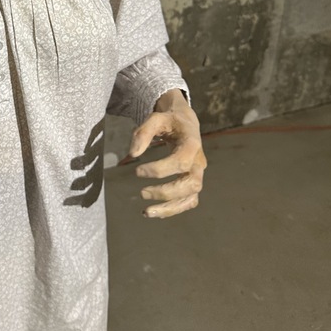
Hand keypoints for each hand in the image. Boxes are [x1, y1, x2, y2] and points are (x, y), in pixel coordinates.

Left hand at [119, 89, 205, 217]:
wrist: (185, 123)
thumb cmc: (169, 121)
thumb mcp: (155, 118)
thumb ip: (143, 133)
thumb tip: (132, 154)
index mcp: (192, 144)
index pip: (180, 162)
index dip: (159, 169)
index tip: (137, 171)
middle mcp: (199, 162)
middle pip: (191, 184)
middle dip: (166, 192)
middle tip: (142, 193)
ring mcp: (197, 174)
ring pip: (192, 197)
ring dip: (170, 208)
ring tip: (146, 212)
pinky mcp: (193, 182)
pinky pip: (189, 201)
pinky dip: (173, 209)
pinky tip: (154, 211)